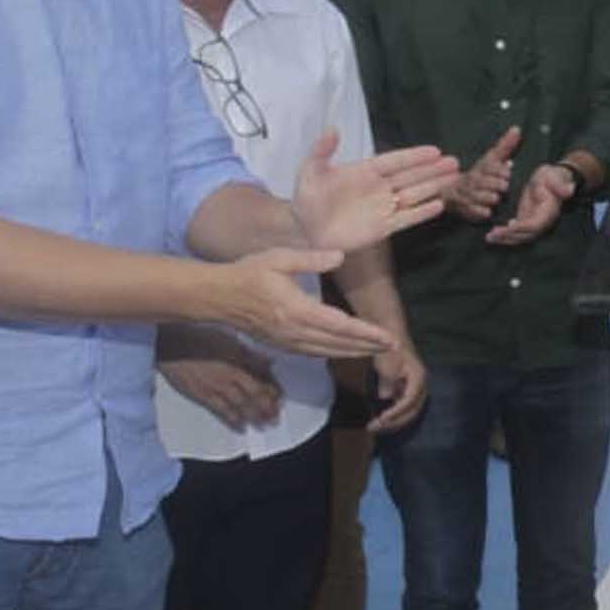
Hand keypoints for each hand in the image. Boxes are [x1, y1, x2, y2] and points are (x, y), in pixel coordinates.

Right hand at [158, 326, 283, 429]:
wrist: (169, 342)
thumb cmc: (198, 334)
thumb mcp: (229, 338)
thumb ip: (250, 352)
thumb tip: (269, 360)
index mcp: (238, 359)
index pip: (262, 378)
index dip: (272, 389)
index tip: (279, 396)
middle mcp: (230, 374)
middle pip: (255, 394)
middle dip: (267, 407)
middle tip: (275, 416)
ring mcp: (216, 386)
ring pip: (241, 405)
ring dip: (254, 416)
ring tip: (264, 424)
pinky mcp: (201, 394)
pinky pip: (221, 410)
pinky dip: (233, 419)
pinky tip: (241, 426)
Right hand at [213, 248, 395, 357]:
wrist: (217, 296)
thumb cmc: (248, 273)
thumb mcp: (279, 258)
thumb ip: (311, 259)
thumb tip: (340, 255)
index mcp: (297, 310)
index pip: (341, 325)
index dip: (367, 334)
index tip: (389, 337)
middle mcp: (294, 331)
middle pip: (339, 344)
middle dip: (368, 346)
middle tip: (392, 347)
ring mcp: (287, 341)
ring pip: (327, 352)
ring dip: (353, 352)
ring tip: (375, 351)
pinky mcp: (280, 345)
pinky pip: (313, 353)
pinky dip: (333, 353)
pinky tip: (344, 350)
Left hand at [294, 132, 459, 251]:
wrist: (305, 231)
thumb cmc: (307, 199)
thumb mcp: (309, 172)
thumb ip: (321, 151)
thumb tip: (332, 128)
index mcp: (366, 172)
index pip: (395, 161)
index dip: (415, 156)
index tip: (436, 150)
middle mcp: (379, 188)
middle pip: (412, 176)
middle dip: (433, 169)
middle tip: (456, 162)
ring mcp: (383, 207)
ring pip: (414, 194)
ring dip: (434, 187)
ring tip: (456, 179)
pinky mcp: (384, 227)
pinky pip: (407, 218)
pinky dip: (423, 213)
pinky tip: (439, 206)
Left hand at [365, 339, 429, 433]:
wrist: (391, 335)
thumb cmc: (390, 349)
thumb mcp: (388, 366)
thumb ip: (388, 383)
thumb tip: (385, 397)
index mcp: (419, 380)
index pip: (409, 402)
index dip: (395, 413)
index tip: (381, 419)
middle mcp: (421, 386)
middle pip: (411, 411)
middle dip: (394, 422)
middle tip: (374, 427)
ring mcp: (414, 388)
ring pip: (408, 410)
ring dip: (393, 420)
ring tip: (376, 426)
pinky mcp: (407, 388)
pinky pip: (402, 405)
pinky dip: (393, 413)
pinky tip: (381, 417)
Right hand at [446, 127, 521, 223]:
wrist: (454, 192)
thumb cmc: (481, 174)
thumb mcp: (492, 159)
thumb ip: (505, 146)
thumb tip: (517, 129)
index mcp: (481, 168)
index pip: (490, 166)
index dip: (500, 170)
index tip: (508, 172)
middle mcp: (473, 181)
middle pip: (485, 182)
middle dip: (496, 184)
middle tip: (503, 187)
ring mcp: (469, 195)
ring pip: (481, 197)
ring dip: (490, 198)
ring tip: (495, 198)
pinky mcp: (467, 209)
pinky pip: (476, 211)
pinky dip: (482, 212)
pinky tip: (487, 212)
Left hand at [488, 162, 576, 246]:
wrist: (554, 179)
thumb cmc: (553, 177)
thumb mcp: (555, 177)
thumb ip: (561, 185)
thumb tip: (569, 190)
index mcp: (548, 213)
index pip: (534, 225)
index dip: (521, 227)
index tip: (508, 226)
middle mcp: (542, 222)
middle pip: (525, 235)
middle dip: (508, 236)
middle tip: (491, 235)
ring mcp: (534, 223)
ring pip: (519, 236)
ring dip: (504, 238)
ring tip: (489, 237)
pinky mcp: (527, 220)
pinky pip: (516, 232)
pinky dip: (505, 234)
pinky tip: (493, 234)